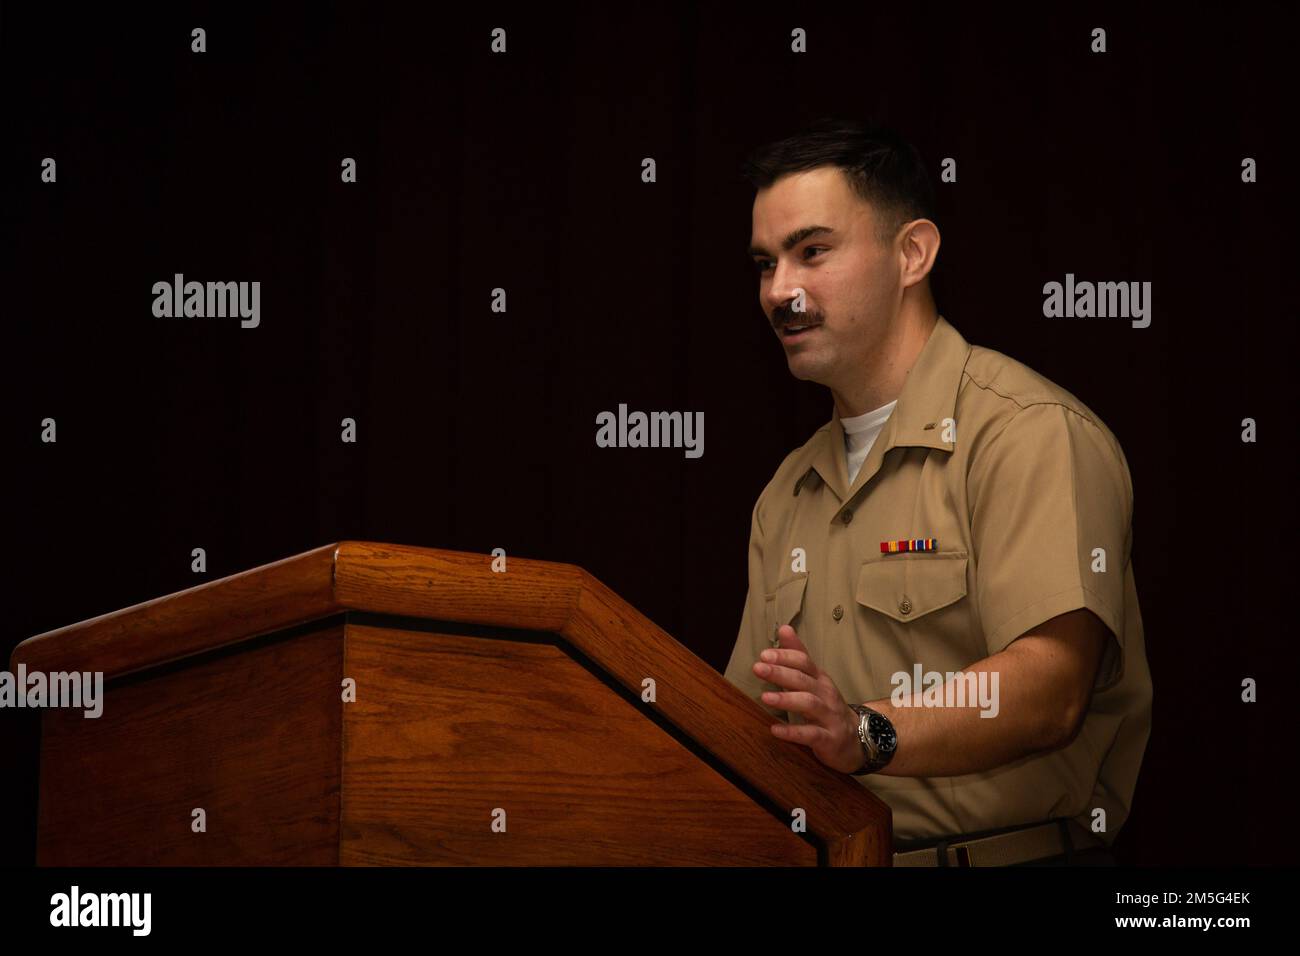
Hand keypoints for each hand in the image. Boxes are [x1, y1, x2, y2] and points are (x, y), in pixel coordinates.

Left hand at [753, 624, 864, 773]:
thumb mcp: (814, 679)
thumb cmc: (827, 706)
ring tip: (764, 697)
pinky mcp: (829, 738)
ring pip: (809, 704)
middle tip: (758, 668)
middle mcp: (826, 694)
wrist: (856, 738)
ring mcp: (829, 716)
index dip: (785, 657)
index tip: (764, 655)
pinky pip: (811, 734)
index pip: (804, 662)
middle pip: (803, 679)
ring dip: (786, 699)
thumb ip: (797, 656)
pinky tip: (775, 729)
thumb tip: (783, 628)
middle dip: (780, 673)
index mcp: (820, 678)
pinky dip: (793, 732)